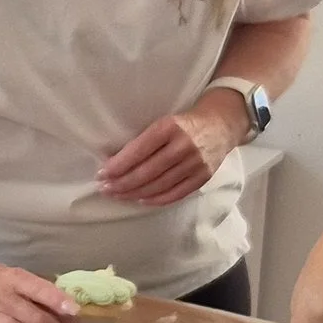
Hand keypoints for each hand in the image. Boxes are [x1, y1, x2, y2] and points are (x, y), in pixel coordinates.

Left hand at [97, 96, 244, 206]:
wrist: (220, 125)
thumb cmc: (183, 124)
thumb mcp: (164, 123)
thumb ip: (143, 141)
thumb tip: (113, 163)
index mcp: (170, 127)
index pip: (139, 150)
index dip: (118, 165)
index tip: (102, 174)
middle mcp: (184, 145)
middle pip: (147, 171)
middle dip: (122, 183)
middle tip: (105, 189)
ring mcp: (196, 163)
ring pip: (160, 185)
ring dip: (135, 193)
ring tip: (118, 195)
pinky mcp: (204, 176)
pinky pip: (176, 193)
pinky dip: (156, 199)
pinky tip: (140, 200)